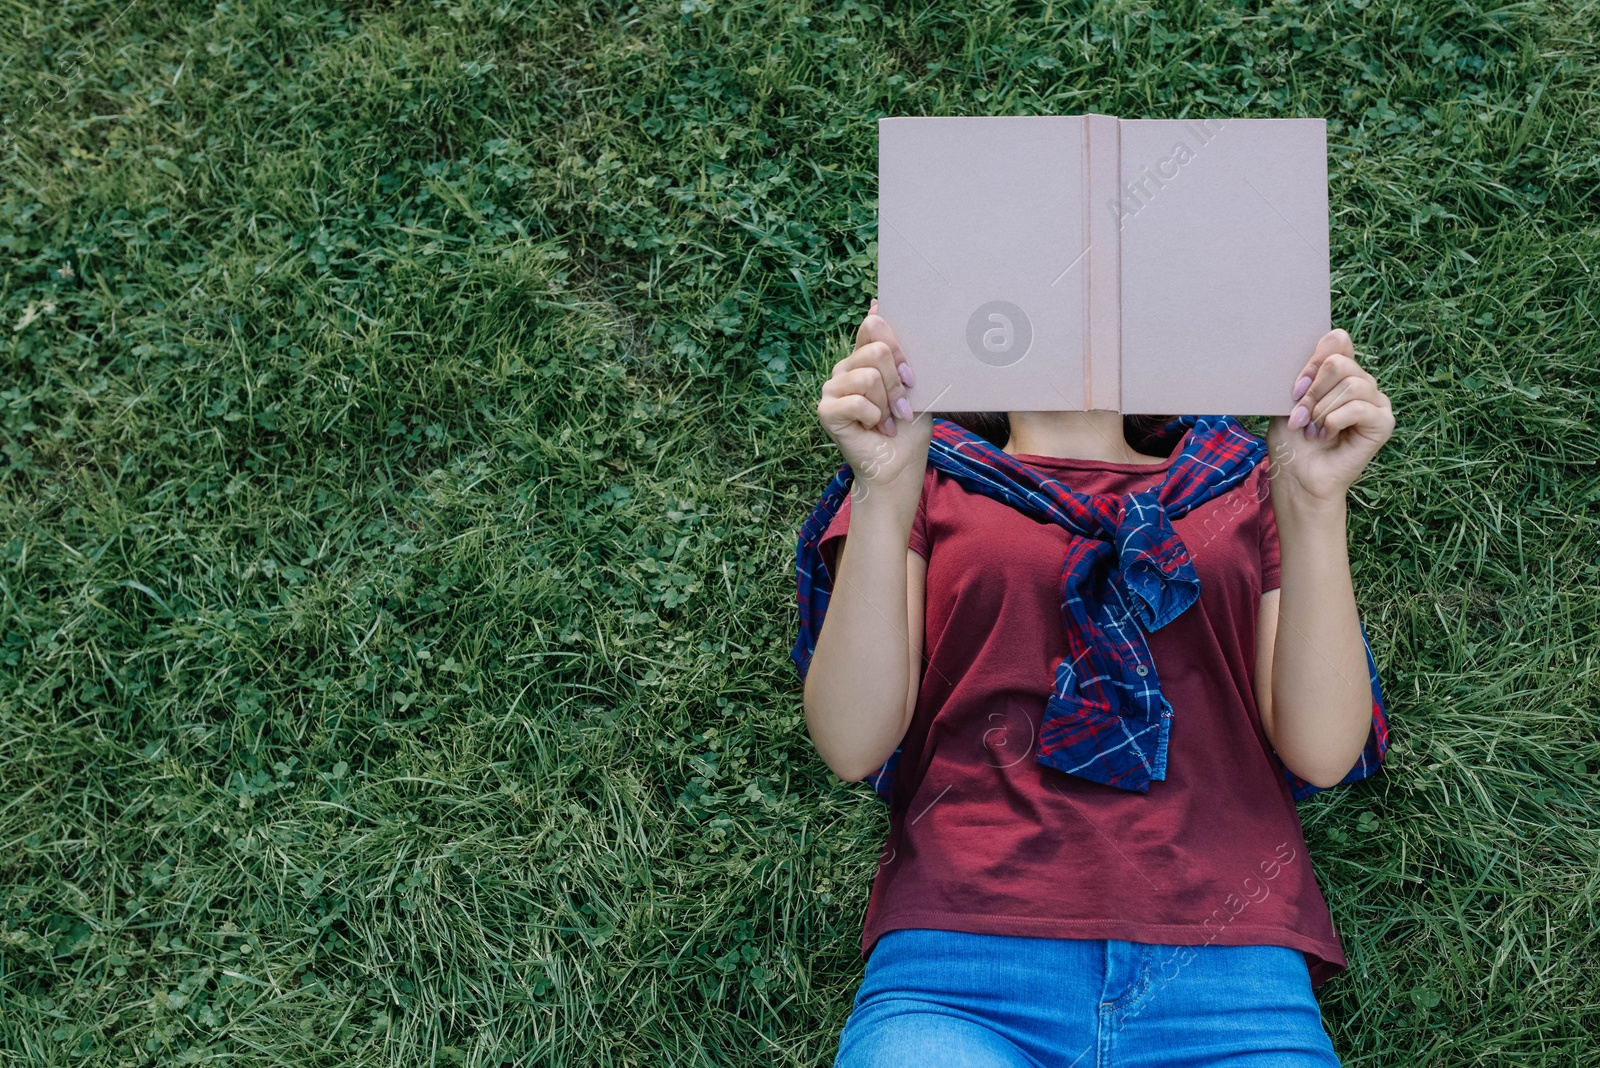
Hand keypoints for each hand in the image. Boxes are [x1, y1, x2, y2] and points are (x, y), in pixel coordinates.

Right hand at [816, 298, 931, 493]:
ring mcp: (832, 387)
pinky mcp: (825, 410)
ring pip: (869, 376)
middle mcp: (845, 367)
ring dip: (888, 404)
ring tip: (889, 421)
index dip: (896, 345)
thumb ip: (898, 348)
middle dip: (898, 383)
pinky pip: (857, 400)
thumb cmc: (908, 426)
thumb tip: (878, 301)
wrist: (900, 464)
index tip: (911, 374)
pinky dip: (874, 417)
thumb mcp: (913, 383)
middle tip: (902, 407)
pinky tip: (874, 428)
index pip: (872, 325)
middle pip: (877, 350)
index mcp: (864, 357)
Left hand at [1266, 329, 1394, 503]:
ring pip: (1351, 385)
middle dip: (1313, 391)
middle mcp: (1363, 383)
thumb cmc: (1292, 439)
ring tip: (1312, 430)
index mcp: (1342, 373)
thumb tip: (1334, 335)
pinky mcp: (1383, 423)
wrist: (1297, 476)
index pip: (1338, 341)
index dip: (1313, 361)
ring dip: (1321, 410)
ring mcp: (1376, 403)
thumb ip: (1311, 367)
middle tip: (1300, 416)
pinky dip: (1334, 421)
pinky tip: (1326, 435)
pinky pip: (1359, 407)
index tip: (1295, 388)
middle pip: (1340, 362)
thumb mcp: (1291, 397)